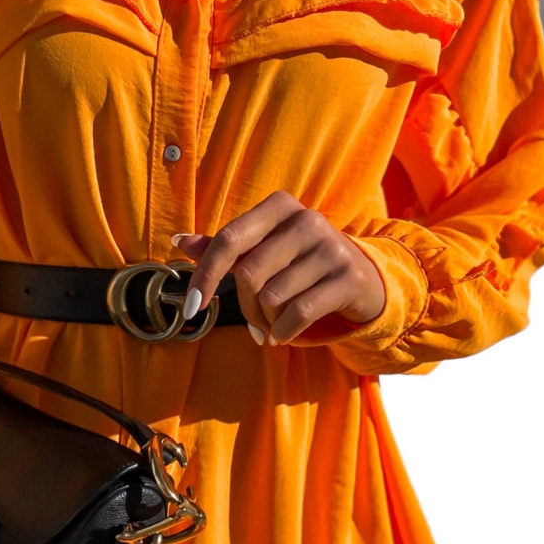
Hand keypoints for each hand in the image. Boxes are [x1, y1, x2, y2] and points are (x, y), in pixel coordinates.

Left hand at [174, 192, 385, 344]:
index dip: (205, 275)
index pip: (229, 240)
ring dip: (266, 321)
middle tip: (254, 322)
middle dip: (244, 308)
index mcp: (280, 206)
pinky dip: (283, 332)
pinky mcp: (348, 277)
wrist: (363, 278)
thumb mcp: (264, 249)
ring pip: (273, 297)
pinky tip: (282, 337)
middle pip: (249, 275)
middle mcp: (307, 219)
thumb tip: (179, 239)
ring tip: (275, 324)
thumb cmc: (300, 263)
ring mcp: (331, 247)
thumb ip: (224, 247)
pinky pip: (299, 313)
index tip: (192, 306)